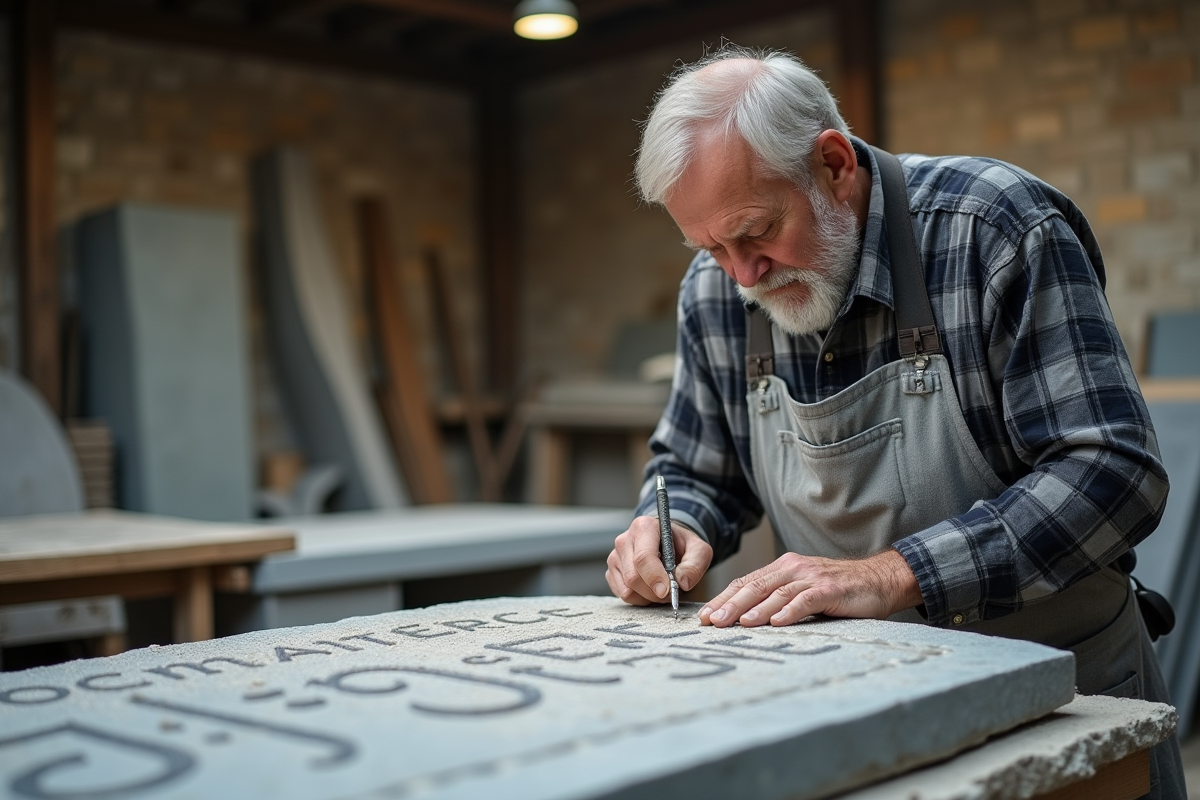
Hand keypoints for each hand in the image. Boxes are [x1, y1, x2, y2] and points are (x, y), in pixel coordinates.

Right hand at [606, 516, 712, 605]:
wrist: (668, 543)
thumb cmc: (681, 544)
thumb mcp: (699, 550)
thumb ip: (695, 564)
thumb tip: (683, 583)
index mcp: (644, 527)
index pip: (643, 557)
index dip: (654, 578)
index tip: (667, 591)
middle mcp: (624, 540)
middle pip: (633, 577)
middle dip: (654, 592)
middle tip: (670, 592)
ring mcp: (615, 556)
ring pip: (627, 589)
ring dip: (648, 597)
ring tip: (661, 588)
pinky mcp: (612, 571)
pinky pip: (622, 594)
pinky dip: (639, 599)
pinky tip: (649, 589)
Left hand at [699, 549, 922, 626]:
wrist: (879, 580)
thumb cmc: (839, 590)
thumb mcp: (803, 590)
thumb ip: (779, 598)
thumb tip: (746, 618)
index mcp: (783, 567)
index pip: (746, 583)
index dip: (724, 599)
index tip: (705, 617)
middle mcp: (794, 568)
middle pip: (755, 587)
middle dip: (730, 605)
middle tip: (712, 622)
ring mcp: (812, 578)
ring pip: (776, 593)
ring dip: (755, 609)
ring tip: (738, 623)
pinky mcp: (830, 590)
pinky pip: (806, 600)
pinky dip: (790, 611)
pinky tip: (777, 622)